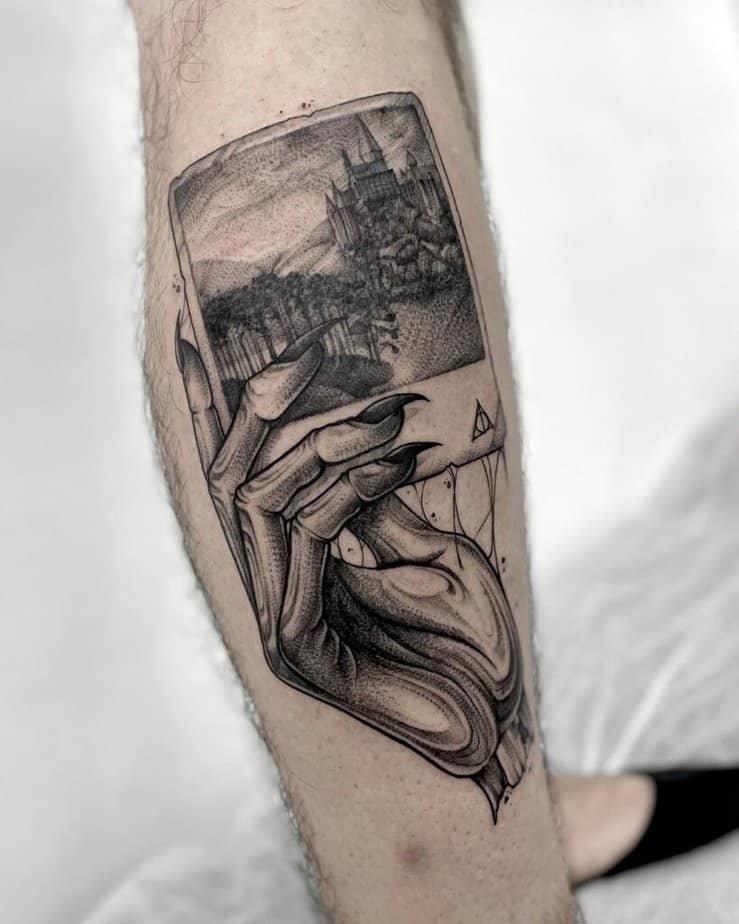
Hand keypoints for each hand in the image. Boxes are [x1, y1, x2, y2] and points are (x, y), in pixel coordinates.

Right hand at [176, 318, 530, 817]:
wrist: (496, 724)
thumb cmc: (468, 644)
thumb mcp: (425, 551)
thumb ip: (374, 504)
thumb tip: (355, 440)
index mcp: (289, 570)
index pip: (234, 482)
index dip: (205, 412)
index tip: (195, 337)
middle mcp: (269, 590)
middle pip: (230, 483)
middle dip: (261, 409)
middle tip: (310, 350)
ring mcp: (276, 619)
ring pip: (262, 501)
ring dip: (327, 443)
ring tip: (388, 413)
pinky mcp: (296, 643)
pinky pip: (306, 536)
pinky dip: (350, 487)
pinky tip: (396, 460)